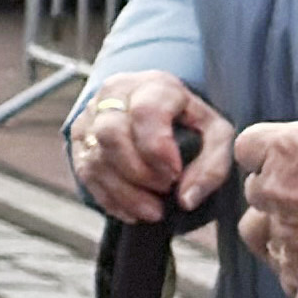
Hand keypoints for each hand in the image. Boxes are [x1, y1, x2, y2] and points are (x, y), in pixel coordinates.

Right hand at [69, 73, 231, 223]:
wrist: (161, 110)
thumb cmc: (191, 123)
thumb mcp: (217, 136)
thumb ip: (212, 166)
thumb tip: (187, 199)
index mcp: (154, 85)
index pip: (145, 112)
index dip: (157, 148)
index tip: (175, 174)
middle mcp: (116, 94)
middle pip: (111, 133)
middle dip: (139, 172)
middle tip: (165, 190)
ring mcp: (92, 115)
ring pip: (95, 157)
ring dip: (125, 192)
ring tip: (153, 211)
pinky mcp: (80, 139)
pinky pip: (84, 173)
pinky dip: (109, 198)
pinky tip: (133, 211)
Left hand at [230, 121, 297, 297]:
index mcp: (286, 151)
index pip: (248, 147)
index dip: (267, 154)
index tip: (290, 158)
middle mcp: (274, 194)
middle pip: (257, 193)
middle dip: (280, 196)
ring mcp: (284, 240)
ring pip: (265, 240)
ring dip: (286, 239)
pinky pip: (294, 285)